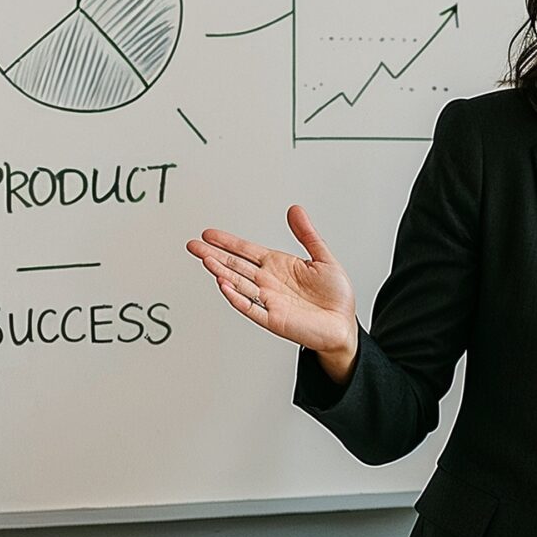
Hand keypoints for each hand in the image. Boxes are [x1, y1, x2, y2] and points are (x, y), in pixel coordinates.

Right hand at [187, 206, 360, 378]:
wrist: (343, 326)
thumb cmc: (335, 297)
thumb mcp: (323, 258)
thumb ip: (307, 234)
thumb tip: (296, 210)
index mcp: (278, 266)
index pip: (246, 251)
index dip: (228, 242)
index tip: (209, 234)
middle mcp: (269, 282)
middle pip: (235, 265)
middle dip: (213, 254)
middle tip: (193, 245)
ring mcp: (269, 300)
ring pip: (238, 284)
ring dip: (222, 272)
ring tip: (206, 259)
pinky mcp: (274, 319)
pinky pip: (251, 307)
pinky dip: (237, 297)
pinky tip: (224, 285)